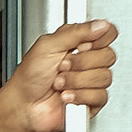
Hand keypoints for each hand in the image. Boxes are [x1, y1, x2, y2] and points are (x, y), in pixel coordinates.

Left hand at [4, 19, 118, 131]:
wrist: (23, 106)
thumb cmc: (28, 77)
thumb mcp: (48, 45)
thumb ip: (76, 32)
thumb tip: (101, 25)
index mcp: (78, 42)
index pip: (107, 33)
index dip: (97, 40)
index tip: (79, 47)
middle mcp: (86, 60)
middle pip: (108, 56)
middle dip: (81, 63)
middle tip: (62, 67)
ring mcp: (90, 81)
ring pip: (104, 77)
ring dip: (76, 81)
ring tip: (59, 83)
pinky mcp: (91, 100)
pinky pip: (100, 95)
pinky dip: (80, 96)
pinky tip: (66, 96)